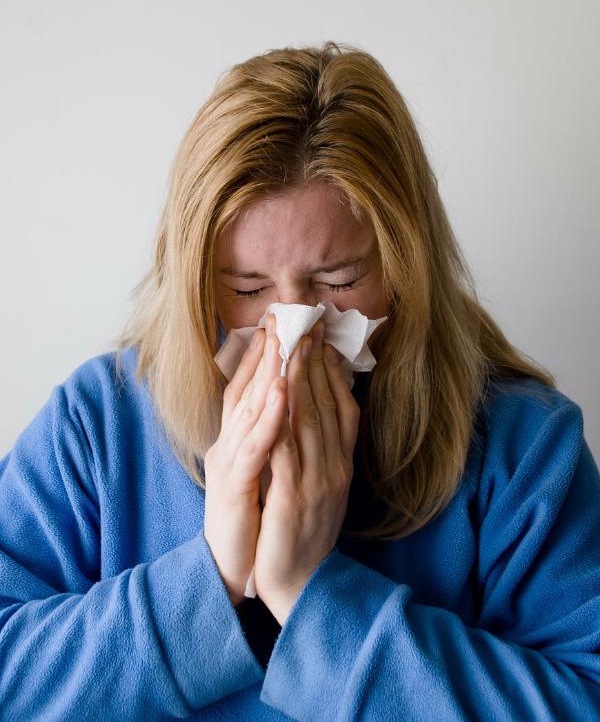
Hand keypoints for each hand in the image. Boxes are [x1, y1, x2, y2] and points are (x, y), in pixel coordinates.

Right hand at [203, 319, 288, 605]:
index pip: (247, 387)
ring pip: (249, 408)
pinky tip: (282, 392)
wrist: (234, 572)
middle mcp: (228, 445)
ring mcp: (229, 463)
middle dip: (267, 350)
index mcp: (236, 441)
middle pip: (246, 388)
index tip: (279, 321)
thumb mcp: (262, 472)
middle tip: (284, 315)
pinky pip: (256, 445)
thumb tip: (289, 404)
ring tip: (285, 340)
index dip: (261, 353)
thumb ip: (271, 438)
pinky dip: (269, 417)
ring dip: (267, 372)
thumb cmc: (252, 522)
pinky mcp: (234, 486)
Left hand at [253, 319, 360, 624]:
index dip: (330, 366)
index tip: (319, 332)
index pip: (341, 404)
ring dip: (298, 376)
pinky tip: (275, 390)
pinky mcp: (295, 498)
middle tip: (303, 320)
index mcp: (341, 462)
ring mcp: (318, 481)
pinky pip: (287, 449)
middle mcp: (335, 466)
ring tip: (290, 340)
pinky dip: (282, 417)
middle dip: (312, 358)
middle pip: (325, 402)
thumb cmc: (303, 533)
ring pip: (308, 417)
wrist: (301, 587)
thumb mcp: (322, 484)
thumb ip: (322, 446)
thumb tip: (319, 403)